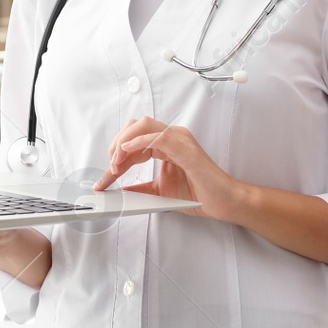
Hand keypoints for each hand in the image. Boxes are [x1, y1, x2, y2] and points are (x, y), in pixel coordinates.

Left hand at [93, 117, 245, 221]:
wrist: (223, 202)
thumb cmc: (198, 193)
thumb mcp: (159, 192)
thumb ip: (139, 188)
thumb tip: (118, 191)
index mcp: (166, 144)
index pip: (134, 141)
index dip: (116, 157)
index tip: (104, 178)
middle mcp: (172, 137)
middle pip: (136, 126)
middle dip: (117, 144)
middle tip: (111, 168)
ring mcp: (180, 140)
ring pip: (144, 125)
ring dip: (124, 142)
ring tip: (116, 163)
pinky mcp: (186, 149)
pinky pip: (159, 137)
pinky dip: (139, 141)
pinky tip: (126, 151)